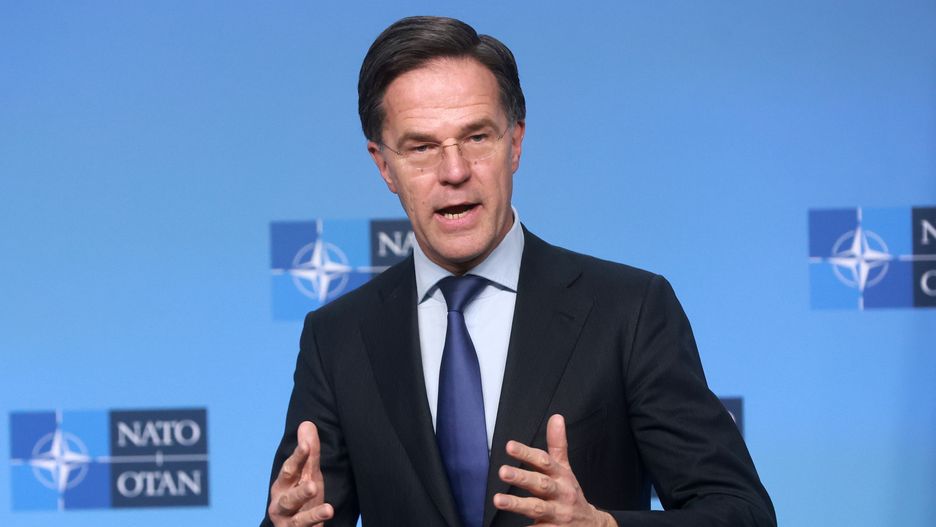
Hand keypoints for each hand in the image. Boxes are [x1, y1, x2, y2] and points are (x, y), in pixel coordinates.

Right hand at [268, 421, 334, 526]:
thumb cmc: (302, 497)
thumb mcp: (308, 474)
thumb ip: (309, 452)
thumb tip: (306, 423)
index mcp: (283, 485)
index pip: (291, 469)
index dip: (298, 458)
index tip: (306, 446)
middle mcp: (281, 504)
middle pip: (289, 498)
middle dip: (300, 492)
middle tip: (313, 486)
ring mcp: (288, 522)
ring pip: (298, 520)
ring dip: (312, 515)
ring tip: (328, 509)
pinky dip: (315, 526)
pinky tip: (328, 517)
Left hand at [494, 414, 615, 525]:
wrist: (591, 526)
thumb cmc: (570, 494)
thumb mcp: (566, 469)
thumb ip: (557, 445)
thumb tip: (556, 417)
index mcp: (561, 477)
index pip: (545, 461)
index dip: (527, 454)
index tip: (509, 446)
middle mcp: (560, 494)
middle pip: (541, 484)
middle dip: (522, 478)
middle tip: (502, 471)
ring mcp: (557, 514)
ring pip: (537, 509)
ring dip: (517, 505)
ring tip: (498, 500)